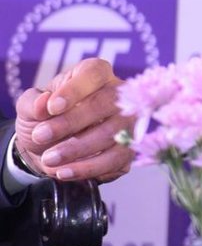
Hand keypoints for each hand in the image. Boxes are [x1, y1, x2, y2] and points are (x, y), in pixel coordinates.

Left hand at [13, 57, 133, 183]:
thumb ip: (33, 104)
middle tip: (41, 136)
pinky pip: (116, 160)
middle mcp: (119, 95)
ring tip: (49, 159)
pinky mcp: (128, 151)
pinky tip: (65, 172)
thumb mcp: (28, 108)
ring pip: (112, 134)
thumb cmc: (43, 120)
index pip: (93, 73)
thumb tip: (43, 103)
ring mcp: (128, 123)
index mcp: (95, 74)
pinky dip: (89, 168)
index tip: (52, 107)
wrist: (47, 150)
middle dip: (71, 123)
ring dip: (77, 149)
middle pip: (105, 104)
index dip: (75, 89)